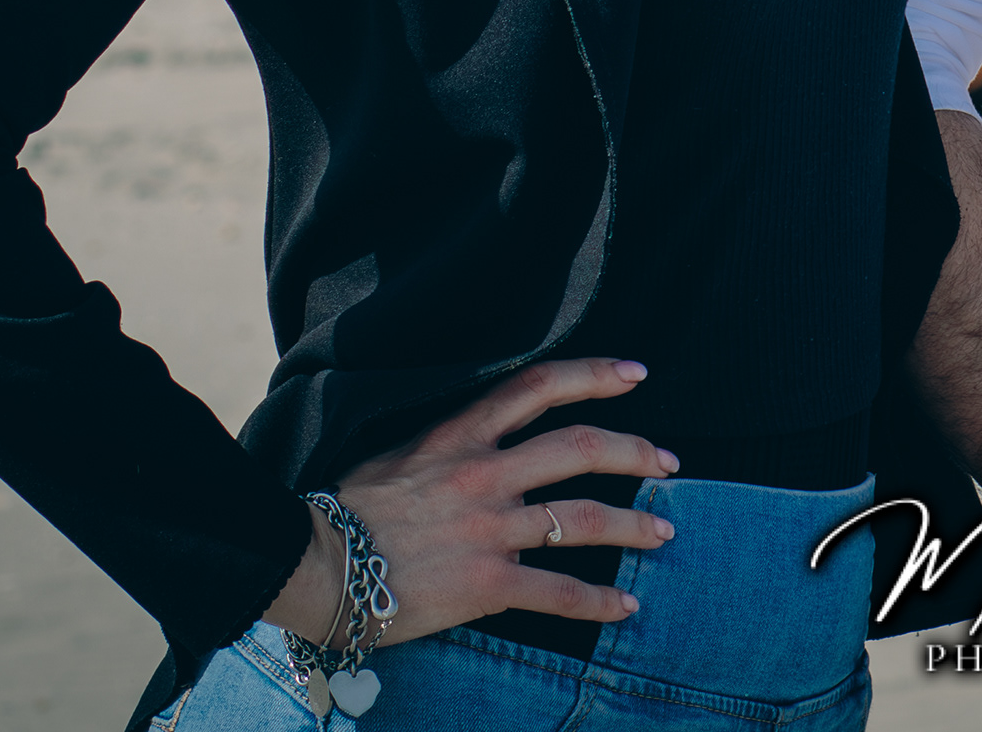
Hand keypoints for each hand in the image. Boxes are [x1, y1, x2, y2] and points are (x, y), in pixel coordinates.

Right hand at [266, 357, 678, 644]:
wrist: (313, 565)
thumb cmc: (344, 512)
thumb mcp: (396, 456)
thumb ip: (446, 449)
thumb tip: (483, 450)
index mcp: (458, 436)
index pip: (538, 386)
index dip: (594, 375)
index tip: (636, 374)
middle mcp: (482, 474)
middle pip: (578, 448)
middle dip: (634, 452)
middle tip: (669, 462)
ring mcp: (488, 528)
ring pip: (582, 519)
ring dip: (633, 525)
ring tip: (665, 532)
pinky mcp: (485, 583)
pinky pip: (558, 591)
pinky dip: (599, 601)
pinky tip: (626, 606)